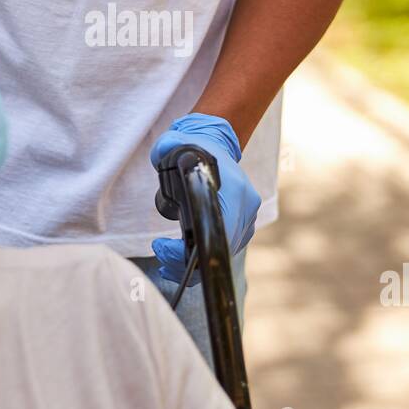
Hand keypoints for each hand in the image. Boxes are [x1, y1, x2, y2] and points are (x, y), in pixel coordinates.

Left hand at [149, 113, 260, 283]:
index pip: (218, 230)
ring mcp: (248, 217)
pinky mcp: (243, 226)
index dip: (191, 248)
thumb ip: (167, 145)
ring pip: (223, 254)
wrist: (216, 146)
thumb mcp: (176, 143)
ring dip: (194, 266)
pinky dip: (204, 259)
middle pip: (220, 248)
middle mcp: (246, 205)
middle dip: (185, 263)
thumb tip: (163, 152)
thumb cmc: (195, 147)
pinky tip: (179, 261)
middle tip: (160, 257)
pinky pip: (225, 250)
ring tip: (165, 263)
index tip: (161, 246)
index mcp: (234, 188)